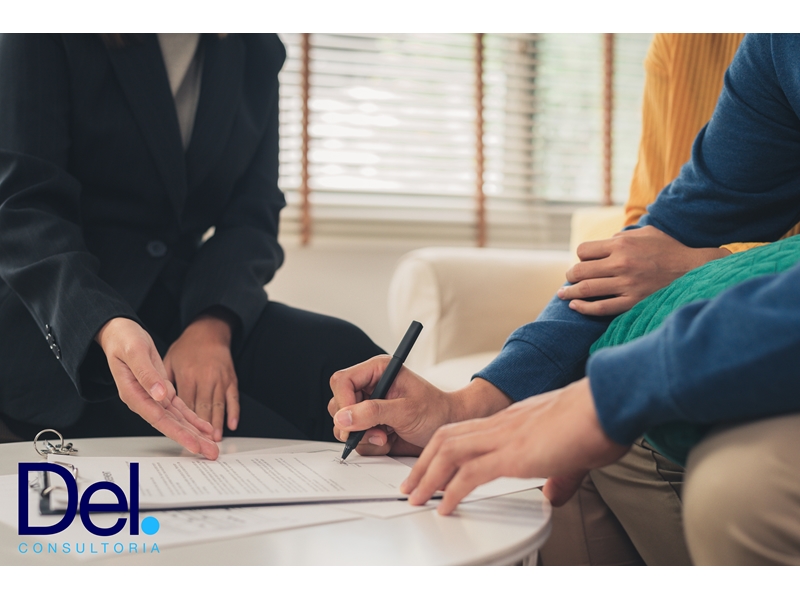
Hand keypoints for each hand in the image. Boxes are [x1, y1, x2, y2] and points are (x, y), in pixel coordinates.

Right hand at [96, 317, 217, 459]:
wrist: (120, 333)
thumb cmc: (124, 340)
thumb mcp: (134, 352)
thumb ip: (146, 375)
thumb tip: (159, 395)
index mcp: (134, 394)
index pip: (159, 419)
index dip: (178, 433)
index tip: (194, 444)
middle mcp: (144, 401)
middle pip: (171, 425)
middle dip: (192, 439)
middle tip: (210, 452)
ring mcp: (153, 398)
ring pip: (177, 420)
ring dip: (195, 433)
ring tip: (211, 446)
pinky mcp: (162, 391)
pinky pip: (179, 410)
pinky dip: (193, 419)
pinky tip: (204, 429)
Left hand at [163, 314, 238, 441]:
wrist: (209, 331)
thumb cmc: (187, 347)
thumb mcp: (169, 360)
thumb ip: (162, 380)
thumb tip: (160, 399)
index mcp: (187, 375)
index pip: (184, 405)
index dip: (183, 423)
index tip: (183, 437)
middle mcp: (205, 378)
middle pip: (202, 409)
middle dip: (201, 431)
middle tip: (202, 446)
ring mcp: (220, 379)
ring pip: (217, 406)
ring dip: (216, 425)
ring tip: (214, 441)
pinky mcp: (230, 379)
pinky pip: (233, 398)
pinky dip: (232, 413)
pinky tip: (230, 425)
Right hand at [328, 356, 510, 456]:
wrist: (450, 428)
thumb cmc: (436, 411)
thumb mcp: (406, 410)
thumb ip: (373, 412)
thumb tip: (342, 418)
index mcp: (377, 371)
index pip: (342, 381)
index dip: (343, 402)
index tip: (352, 421)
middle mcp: (369, 388)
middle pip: (338, 405)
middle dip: (354, 424)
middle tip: (378, 433)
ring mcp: (367, 408)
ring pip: (343, 425)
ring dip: (363, 437)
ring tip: (387, 437)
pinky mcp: (370, 426)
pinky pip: (356, 439)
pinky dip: (370, 445)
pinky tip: (389, 441)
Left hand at [400, 378, 627, 514]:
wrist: (610, 401)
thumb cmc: (598, 419)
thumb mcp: (573, 453)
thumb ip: (559, 473)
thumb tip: (554, 493)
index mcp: (512, 420)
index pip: (466, 431)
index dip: (443, 449)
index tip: (432, 467)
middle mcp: (502, 424)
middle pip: (447, 438)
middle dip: (423, 463)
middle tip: (411, 484)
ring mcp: (505, 437)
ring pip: (449, 452)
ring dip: (428, 476)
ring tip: (416, 497)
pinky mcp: (514, 454)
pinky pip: (470, 474)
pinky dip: (452, 492)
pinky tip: (446, 507)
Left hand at [559, 226, 729, 315]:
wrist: (695, 270)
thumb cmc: (669, 249)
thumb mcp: (646, 233)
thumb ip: (621, 236)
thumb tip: (603, 243)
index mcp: (622, 244)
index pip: (583, 251)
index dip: (580, 257)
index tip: (582, 262)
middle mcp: (621, 263)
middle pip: (579, 270)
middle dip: (571, 275)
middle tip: (569, 279)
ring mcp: (626, 284)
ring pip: (586, 289)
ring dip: (569, 292)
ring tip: (563, 294)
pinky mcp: (632, 302)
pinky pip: (601, 308)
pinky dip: (583, 308)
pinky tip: (575, 307)